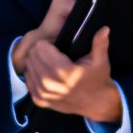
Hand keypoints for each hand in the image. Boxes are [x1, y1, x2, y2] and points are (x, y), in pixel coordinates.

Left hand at [12, 0, 124, 130]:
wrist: (96, 104)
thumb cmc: (97, 80)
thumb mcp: (101, 61)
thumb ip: (100, 43)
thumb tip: (104, 28)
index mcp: (63, 72)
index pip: (40, 48)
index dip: (48, 43)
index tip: (56, 46)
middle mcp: (50, 84)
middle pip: (32, 56)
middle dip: (41, 51)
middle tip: (53, 53)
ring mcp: (43, 94)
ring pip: (28, 68)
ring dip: (36, 63)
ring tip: (49, 63)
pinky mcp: (39, 101)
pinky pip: (27, 80)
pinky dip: (34, 75)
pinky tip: (45, 74)